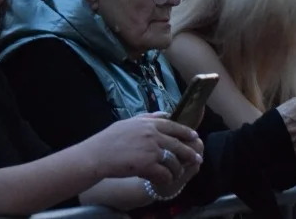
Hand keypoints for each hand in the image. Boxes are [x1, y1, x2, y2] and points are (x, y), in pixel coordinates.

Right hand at [84, 114, 203, 188]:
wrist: (98, 154)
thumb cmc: (110, 139)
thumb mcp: (129, 122)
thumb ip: (147, 118)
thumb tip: (163, 114)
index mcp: (148, 123)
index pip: (173, 125)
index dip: (186, 132)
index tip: (195, 136)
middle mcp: (152, 134)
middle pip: (178, 144)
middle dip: (189, 153)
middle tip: (197, 159)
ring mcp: (151, 150)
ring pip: (174, 161)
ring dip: (176, 170)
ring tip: (175, 175)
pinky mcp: (148, 165)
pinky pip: (165, 174)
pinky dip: (166, 179)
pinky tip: (163, 181)